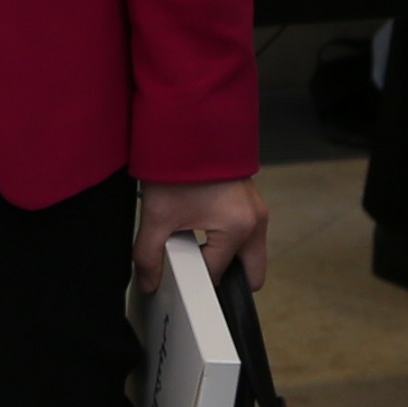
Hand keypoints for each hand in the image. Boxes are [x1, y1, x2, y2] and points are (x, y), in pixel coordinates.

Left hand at [137, 175, 268, 290]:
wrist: (186, 124)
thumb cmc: (177, 164)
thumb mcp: (156, 216)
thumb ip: (149, 256)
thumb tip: (150, 282)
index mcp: (238, 228)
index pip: (217, 274)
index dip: (193, 278)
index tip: (176, 272)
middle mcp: (256, 221)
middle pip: (251, 273)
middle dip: (225, 279)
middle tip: (196, 270)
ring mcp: (258, 209)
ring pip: (250, 254)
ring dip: (226, 257)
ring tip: (195, 242)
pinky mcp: (252, 200)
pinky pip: (247, 233)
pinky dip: (229, 239)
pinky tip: (202, 226)